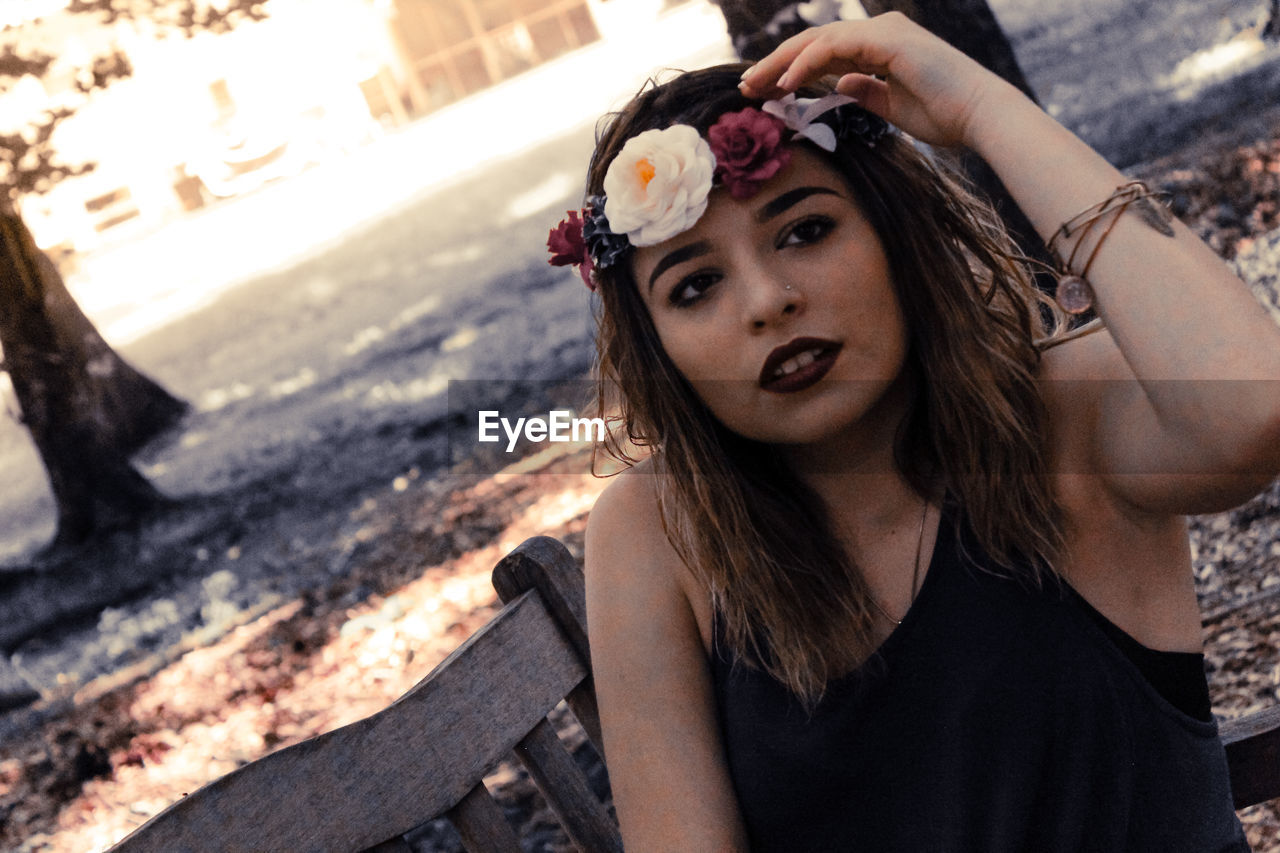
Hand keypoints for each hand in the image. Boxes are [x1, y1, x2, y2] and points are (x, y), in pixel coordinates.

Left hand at [738, 13, 1018, 149]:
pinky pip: (833, 47)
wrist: (979, 116)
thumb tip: (839, 85)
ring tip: (756, 87)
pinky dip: (805, 63)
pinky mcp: (886, 39)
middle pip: (814, 44)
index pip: (824, 54)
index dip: (791, 71)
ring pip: (817, 41)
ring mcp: (883, 31)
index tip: (764, 92)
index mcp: (880, 47)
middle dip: (776, 65)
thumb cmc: (945, 116)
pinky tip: (784, 83)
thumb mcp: (892, 107)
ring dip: (781, 64)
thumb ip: (865, 92)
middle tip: (746, 88)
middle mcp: (880, 32)